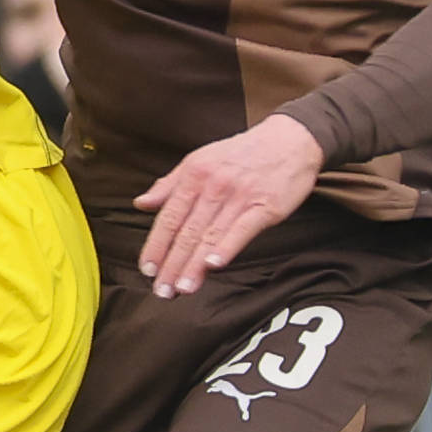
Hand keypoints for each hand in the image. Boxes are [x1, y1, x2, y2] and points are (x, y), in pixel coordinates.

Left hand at [134, 114, 322, 297]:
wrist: (290, 140)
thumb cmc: (243, 153)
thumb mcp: (201, 160)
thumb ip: (170, 184)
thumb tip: (141, 203)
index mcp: (194, 174)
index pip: (169, 216)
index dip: (156, 245)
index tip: (147, 269)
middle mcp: (213, 185)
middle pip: (187, 231)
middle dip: (172, 264)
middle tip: (162, 290)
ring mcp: (240, 195)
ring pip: (211, 235)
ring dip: (194, 265)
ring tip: (183, 288)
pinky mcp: (265, 206)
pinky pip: (242, 230)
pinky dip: (226, 247)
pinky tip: (214, 265)